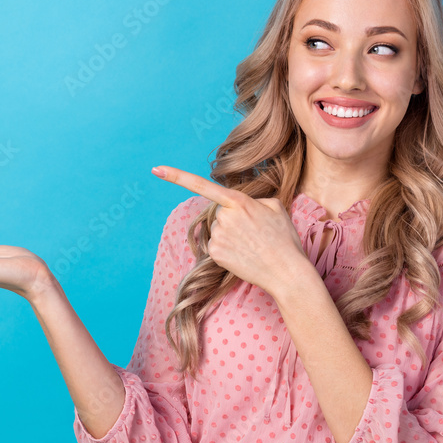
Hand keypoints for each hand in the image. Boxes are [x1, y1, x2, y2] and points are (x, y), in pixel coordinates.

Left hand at [151, 165, 306, 295]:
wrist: (286, 272)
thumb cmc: (284, 239)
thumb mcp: (276, 207)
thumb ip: (254, 200)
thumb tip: (240, 207)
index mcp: (238, 201)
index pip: (202, 185)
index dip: (177, 176)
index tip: (156, 170)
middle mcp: (224, 217)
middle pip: (218, 213)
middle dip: (231, 220)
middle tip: (254, 233)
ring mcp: (218, 236)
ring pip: (217, 230)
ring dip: (230, 236)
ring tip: (252, 245)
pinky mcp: (215, 254)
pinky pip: (216, 246)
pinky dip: (227, 250)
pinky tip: (243, 256)